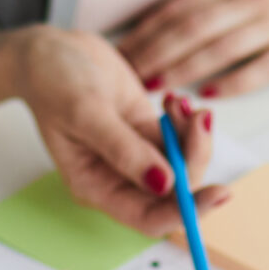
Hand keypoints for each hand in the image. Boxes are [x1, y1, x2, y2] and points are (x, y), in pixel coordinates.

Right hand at [14, 29, 226, 234]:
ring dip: (193, 135)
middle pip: (176, 191)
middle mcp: (119, 179)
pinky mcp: (148, 131)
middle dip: (195, 158)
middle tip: (201, 119)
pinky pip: (182, 138)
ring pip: (184, 162)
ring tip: (178, 102)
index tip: (219, 193)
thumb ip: (125, 150)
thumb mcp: (86, 113)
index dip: (186, 212)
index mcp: (97, 187)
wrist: (49, 51)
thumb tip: (164, 184)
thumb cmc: (53, 82)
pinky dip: (188, 120)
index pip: (149, 217)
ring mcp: (137, 155)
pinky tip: (172, 97)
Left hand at [116, 0, 268, 97]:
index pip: (179, 7)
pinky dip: (233, 81)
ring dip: (183, 68)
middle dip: (154, 52)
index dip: (146, 30)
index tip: (118, 52)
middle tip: (124, 77)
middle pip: (191, 27)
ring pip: (219, 47)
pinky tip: (209, 95)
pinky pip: (262, 67)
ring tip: (155, 88)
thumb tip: (171, 23)